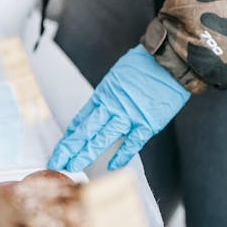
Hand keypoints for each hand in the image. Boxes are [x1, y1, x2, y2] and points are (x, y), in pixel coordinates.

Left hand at [48, 45, 190, 172]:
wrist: (170, 60)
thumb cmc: (145, 63)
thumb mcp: (118, 74)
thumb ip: (109, 93)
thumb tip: (101, 106)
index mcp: (105, 93)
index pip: (82, 118)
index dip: (70, 135)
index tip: (60, 148)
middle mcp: (113, 105)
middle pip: (87, 130)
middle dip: (70, 148)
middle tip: (56, 162)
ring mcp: (130, 115)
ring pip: (104, 137)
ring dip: (87, 153)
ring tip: (73, 166)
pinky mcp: (148, 122)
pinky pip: (133, 141)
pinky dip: (123, 154)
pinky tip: (112, 166)